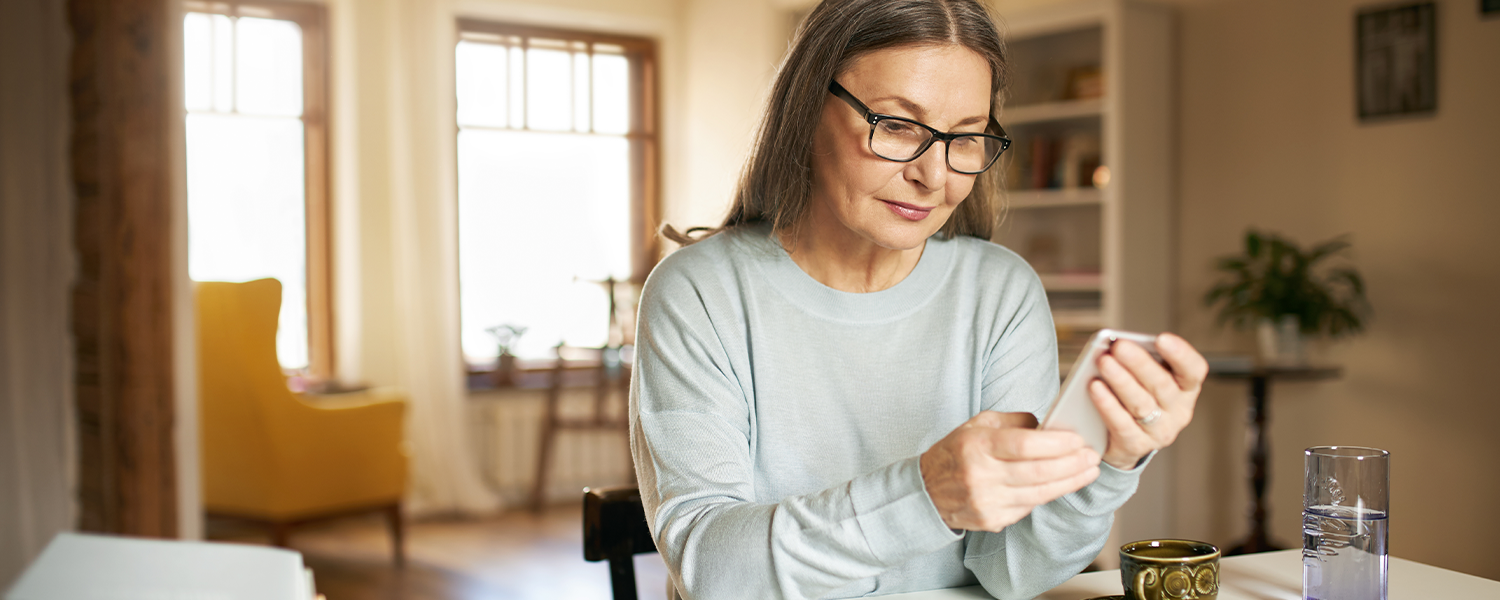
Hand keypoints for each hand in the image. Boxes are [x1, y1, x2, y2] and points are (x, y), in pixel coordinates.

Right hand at [920, 411, 1100, 531]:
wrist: (927, 491)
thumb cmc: (956, 452)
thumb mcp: (977, 425)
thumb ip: (1014, 422)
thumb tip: (1049, 425)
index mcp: (976, 445)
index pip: (1023, 444)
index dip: (1055, 443)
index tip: (1077, 440)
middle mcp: (980, 475)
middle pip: (1037, 471)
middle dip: (1071, 464)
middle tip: (1092, 456)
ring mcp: (986, 501)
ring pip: (1038, 493)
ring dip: (1069, 482)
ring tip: (1088, 471)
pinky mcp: (992, 520)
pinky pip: (1029, 507)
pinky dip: (1048, 494)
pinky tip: (1063, 484)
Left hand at [1088, 332, 1208, 469]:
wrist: (1125, 441)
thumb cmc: (1137, 396)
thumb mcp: (1145, 378)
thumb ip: (1139, 361)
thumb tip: (1117, 344)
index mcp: (1186, 389)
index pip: (1193, 370)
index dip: (1181, 354)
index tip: (1162, 339)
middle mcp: (1178, 411)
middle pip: (1162, 385)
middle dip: (1139, 363)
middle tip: (1119, 346)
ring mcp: (1159, 431)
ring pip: (1141, 404)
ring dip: (1121, 381)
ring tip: (1103, 362)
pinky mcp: (1136, 445)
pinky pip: (1121, 424)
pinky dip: (1107, 404)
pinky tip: (1095, 387)